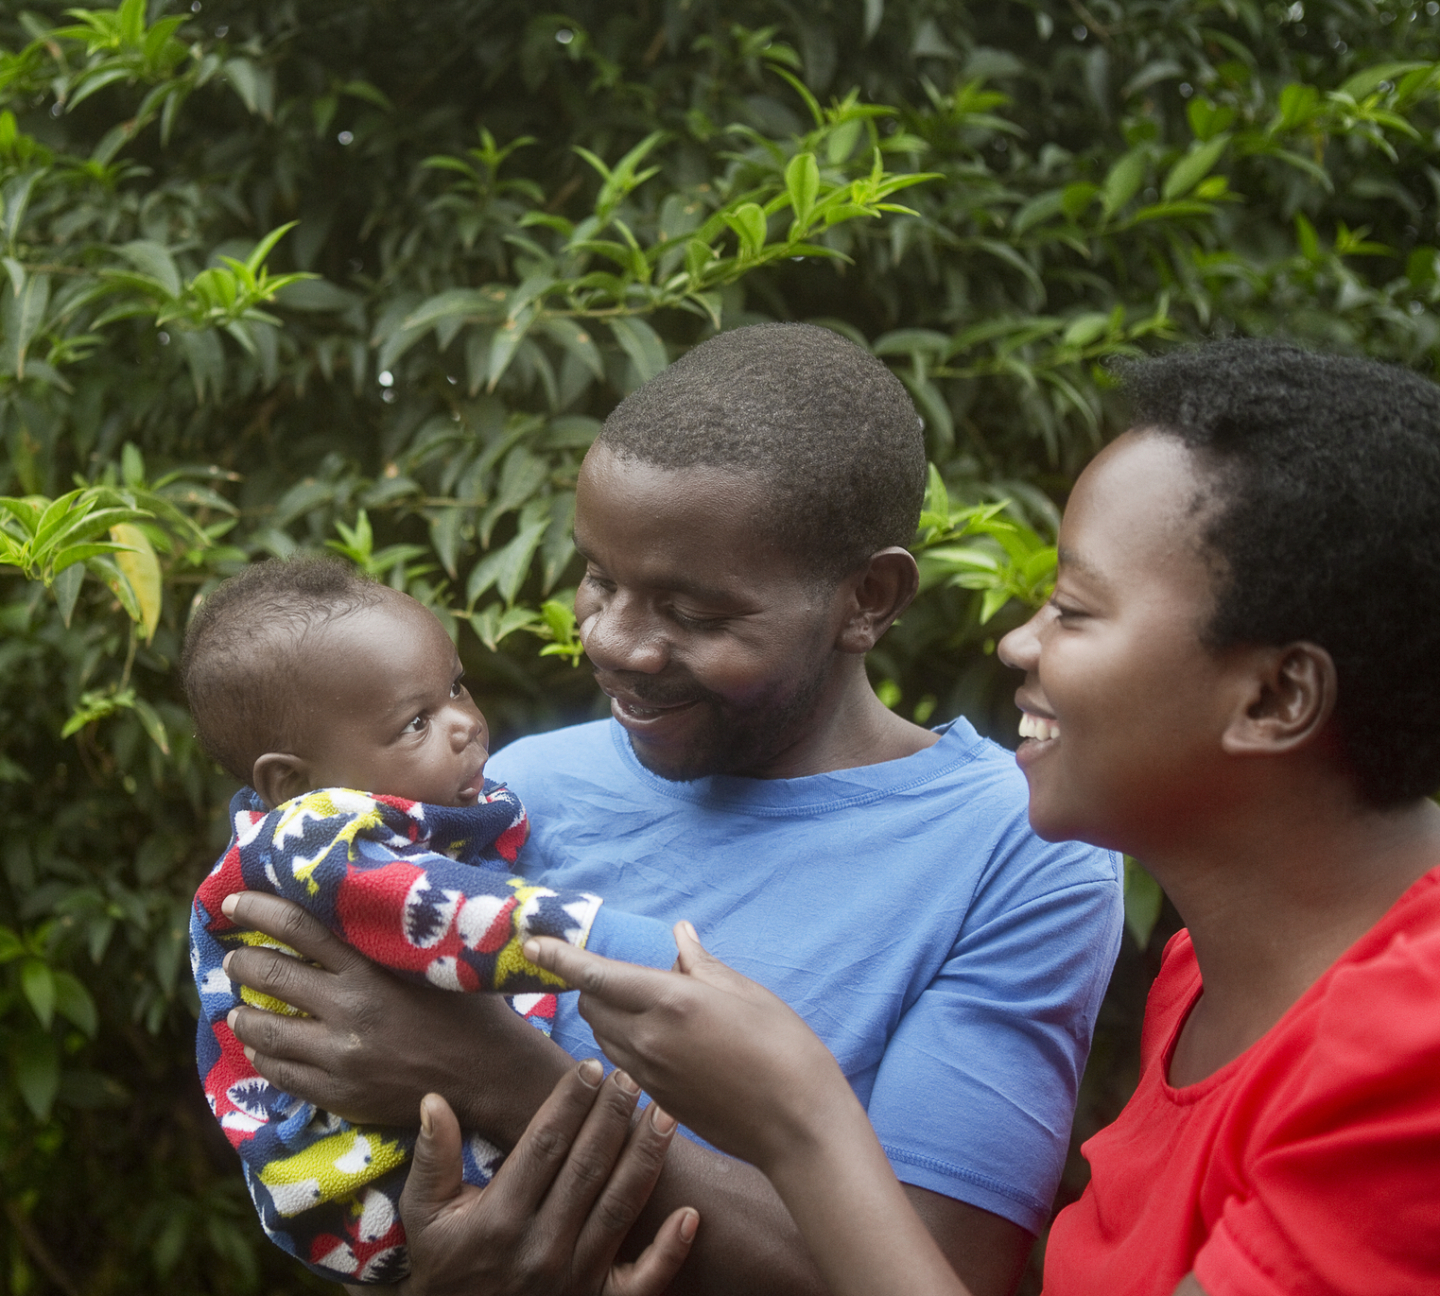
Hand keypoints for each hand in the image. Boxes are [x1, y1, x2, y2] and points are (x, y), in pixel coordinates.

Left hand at [222, 891, 565, 1138]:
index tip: (234, 902)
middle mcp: (351, 1010)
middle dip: (243, 964)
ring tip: (236, 1009)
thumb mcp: (435, 961)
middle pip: (274, 977)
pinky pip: (283, 1075)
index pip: (301, 929)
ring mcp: (341, 1057)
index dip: (261, 911)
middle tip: (233, 958)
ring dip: (243, 1016)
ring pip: (267, 1032)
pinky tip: (261, 1050)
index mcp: (373, 970)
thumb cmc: (470, 1009)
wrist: (492, 1076)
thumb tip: (361, 898)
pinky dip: (264, 1058)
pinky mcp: (340, 1095)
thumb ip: (393, 937)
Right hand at [398, 1061, 697, 1295]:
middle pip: (587, 1167)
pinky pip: (643, 1281)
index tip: (590, 1067)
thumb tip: (434, 1100)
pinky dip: (669, 1251)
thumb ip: (434, 1159)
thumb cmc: (446, 1269)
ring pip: (620, 1208)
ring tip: (665, 1115)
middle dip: (612, 1117)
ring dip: (646, 1159)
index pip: (544, 1145)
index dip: (570, 1103)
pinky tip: (690, 1213)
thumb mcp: (426, 1217)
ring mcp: (575, 1280)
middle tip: (631, 1077)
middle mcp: (541, 1247)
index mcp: (499, 1218)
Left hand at [525, 923, 853, 1171]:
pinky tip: (659, 1036)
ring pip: (603, 1036)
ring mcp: (650, 1076)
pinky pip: (624, 1062)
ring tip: (638, 1000)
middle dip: (590, 984)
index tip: (530, 942)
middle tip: (609, 968)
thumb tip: (680, 936)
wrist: (798, 1128)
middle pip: (591, 1006)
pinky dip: (625, 1041)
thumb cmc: (785, 1050)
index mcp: (671, 1002)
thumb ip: (703, 965)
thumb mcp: (748, 994)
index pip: (597, 974)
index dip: (559, 957)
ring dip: (606, 1014)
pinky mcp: (658, 1100)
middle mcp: (649, 1039)